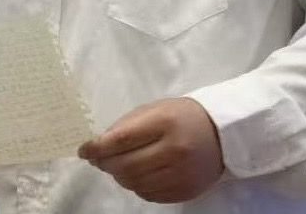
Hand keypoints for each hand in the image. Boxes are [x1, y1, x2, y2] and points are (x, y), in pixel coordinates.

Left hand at [77, 97, 224, 203]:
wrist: (222, 133)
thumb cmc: (183, 117)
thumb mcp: (156, 109)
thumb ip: (127, 125)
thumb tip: (98, 145)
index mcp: (165, 123)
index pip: (122, 139)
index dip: (97, 147)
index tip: (83, 150)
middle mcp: (174, 150)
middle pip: (126, 166)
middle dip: (105, 164)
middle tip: (97, 160)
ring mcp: (181, 174)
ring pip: (135, 184)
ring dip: (119, 176)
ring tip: (118, 166)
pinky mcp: (185, 191)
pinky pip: (149, 195)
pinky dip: (136, 187)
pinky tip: (137, 175)